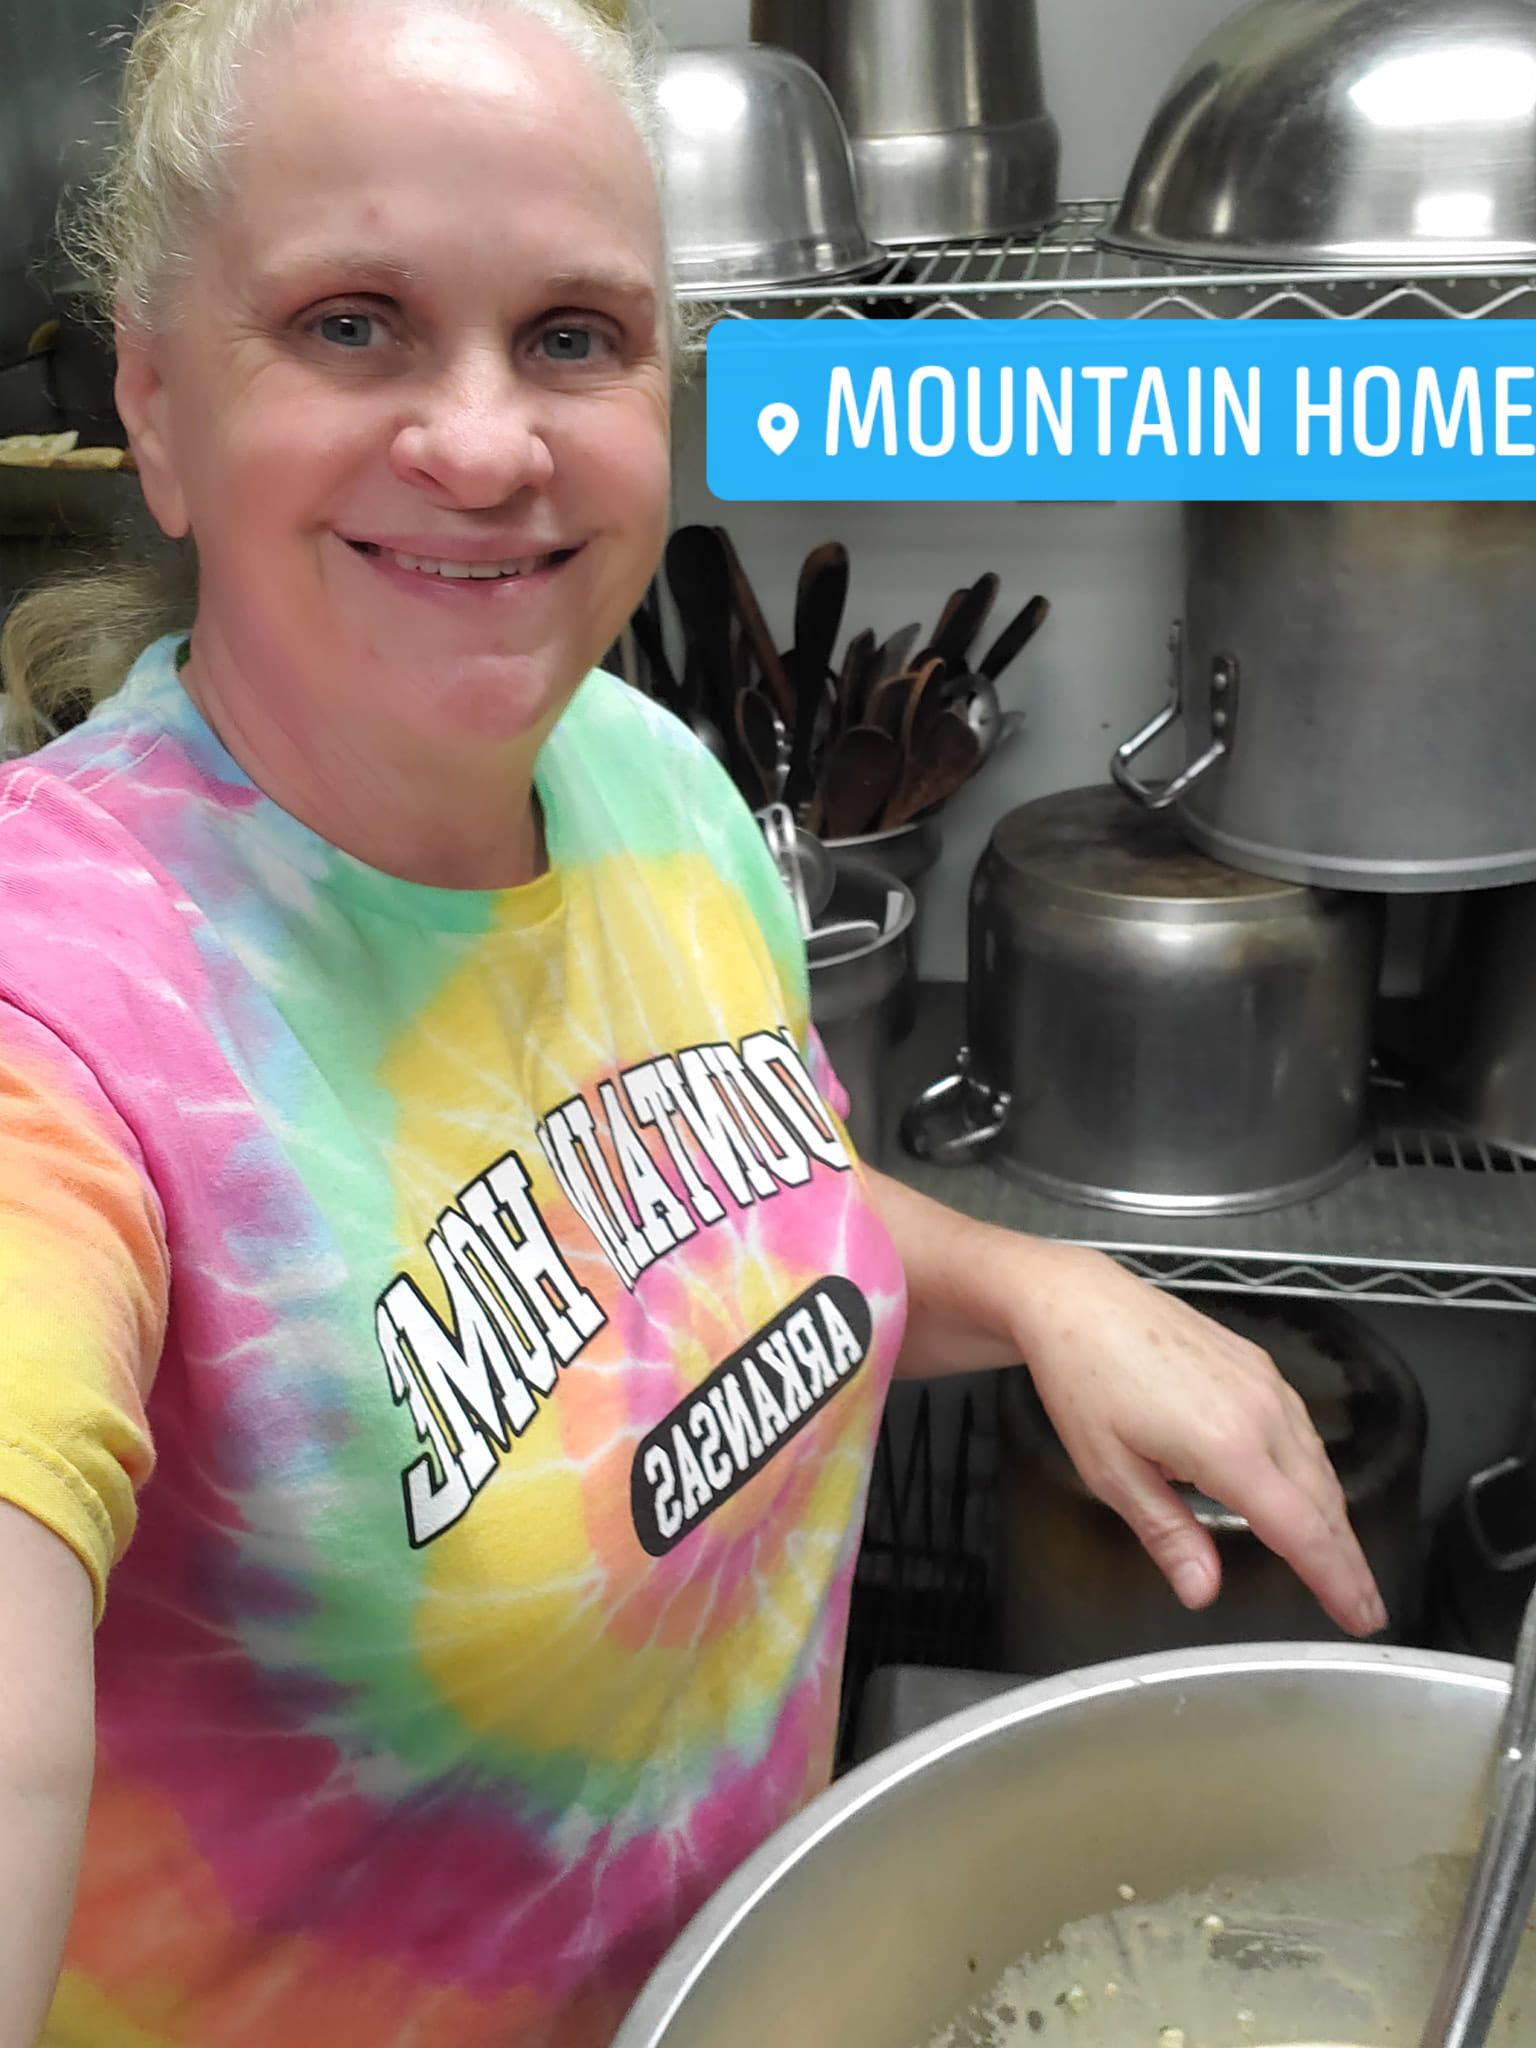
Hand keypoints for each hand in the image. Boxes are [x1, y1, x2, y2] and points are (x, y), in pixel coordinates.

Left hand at [1015, 1243, 1387, 1637]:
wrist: (1077, 1301)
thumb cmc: (1083, 1380)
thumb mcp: (1109, 1471)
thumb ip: (1166, 1534)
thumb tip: (1203, 1591)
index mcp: (1227, 1446)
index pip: (1301, 1529)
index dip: (1336, 1580)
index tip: (1361, 1617)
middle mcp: (1260, 1412)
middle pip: (1324, 1501)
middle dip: (1350, 1560)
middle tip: (1366, 1609)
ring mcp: (1263, 1383)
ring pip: (1318, 1464)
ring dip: (1335, 1518)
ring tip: (1344, 1564)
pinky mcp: (1257, 1365)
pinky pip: (1301, 1430)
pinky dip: (1315, 1474)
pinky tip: (1308, 1495)